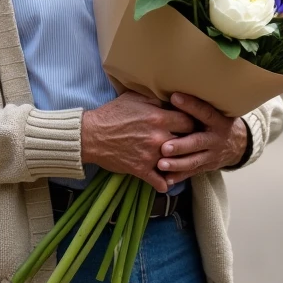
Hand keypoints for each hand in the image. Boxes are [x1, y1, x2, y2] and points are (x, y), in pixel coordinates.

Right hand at [81, 92, 196, 192]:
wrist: (91, 135)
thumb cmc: (112, 114)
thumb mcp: (134, 98)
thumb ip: (155, 98)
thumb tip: (171, 98)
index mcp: (159, 118)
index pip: (190, 121)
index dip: (192, 123)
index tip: (189, 126)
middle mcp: (159, 137)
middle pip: (188, 143)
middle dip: (189, 143)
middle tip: (188, 144)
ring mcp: (151, 156)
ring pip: (177, 164)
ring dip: (179, 164)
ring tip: (180, 162)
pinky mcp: (141, 170)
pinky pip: (161, 182)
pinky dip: (164, 184)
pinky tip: (166, 181)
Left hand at [156, 93, 247, 185]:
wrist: (238, 143)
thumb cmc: (218, 121)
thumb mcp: (216, 110)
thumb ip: (199, 105)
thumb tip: (174, 90)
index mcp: (218, 120)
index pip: (205, 112)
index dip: (191, 105)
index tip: (174, 97)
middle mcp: (216, 139)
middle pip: (198, 142)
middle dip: (181, 145)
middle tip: (164, 147)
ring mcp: (212, 155)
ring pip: (194, 161)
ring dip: (177, 164)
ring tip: (160, 164)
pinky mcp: (207, 167)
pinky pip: (192, 173)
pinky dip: (178, 177)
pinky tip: (165, 180)